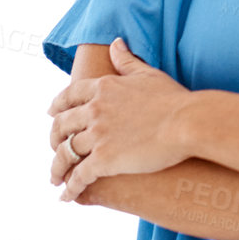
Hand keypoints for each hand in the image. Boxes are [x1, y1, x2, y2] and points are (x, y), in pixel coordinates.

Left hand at [47, 39, 193, 199]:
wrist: (188, 122)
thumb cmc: (174, 99)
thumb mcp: (148, 73)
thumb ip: (127, 60)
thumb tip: (116, 42)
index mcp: (103, 88)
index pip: (68, 96)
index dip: (56, 106)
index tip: (50, 114)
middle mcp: (94, 110)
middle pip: (61, 125)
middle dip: (53, 139)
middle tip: (54, 148)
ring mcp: (97, 135)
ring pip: (65, 153)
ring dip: (57, 168)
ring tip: (56, 178)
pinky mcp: (104, 160)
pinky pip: (78, 176)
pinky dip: (69, 188)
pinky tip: (66, 197)